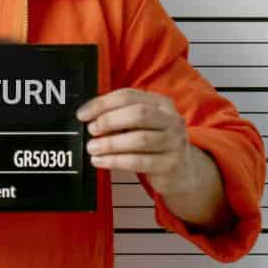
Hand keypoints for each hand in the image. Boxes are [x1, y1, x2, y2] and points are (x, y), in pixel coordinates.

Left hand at [75, 88, 196, 195]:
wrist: (184, 172)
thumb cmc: (156, 144)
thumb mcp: (144, 125)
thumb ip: (122, 117)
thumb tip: (89, 117)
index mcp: (161, 103)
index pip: (129, 96)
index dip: (103, 104)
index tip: (83, 114)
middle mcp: (171, 120)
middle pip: (138, 114)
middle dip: (109, 121)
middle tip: (91, 130)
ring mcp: (174, 142)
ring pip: (139, 139)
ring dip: (110, 143)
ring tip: (92, 147)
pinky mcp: (170, 165)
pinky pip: (139, 162)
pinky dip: (115, 161)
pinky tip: (100, 161)